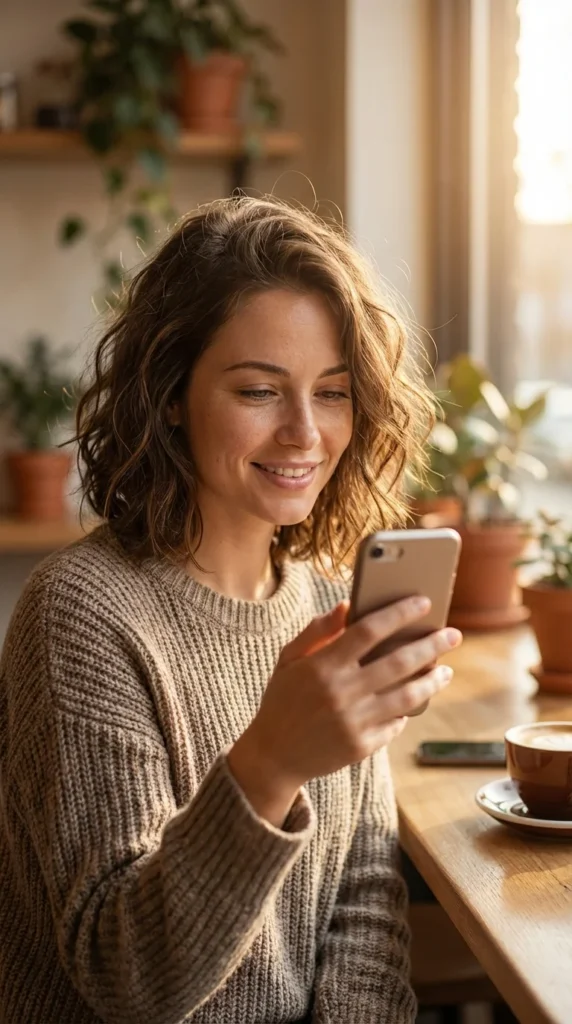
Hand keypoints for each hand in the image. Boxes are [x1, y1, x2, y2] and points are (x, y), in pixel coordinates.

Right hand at [228, 598, 460, 825]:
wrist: (273, 756)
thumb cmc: (283, 699)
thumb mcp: (289, 659)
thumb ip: (317, 631)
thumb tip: (347, 605)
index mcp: (322, 665)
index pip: (369, 630)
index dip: (399, 613)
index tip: (423, 602)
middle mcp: (341, 692)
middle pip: (398, 662)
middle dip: (431, 645)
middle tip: (453, 634)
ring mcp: (353, 721)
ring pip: (407, 696)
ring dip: (432, 680)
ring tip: (446, 670)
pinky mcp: (361, 746)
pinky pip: (395, 723)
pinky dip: (408, 710)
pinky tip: (416, 698)